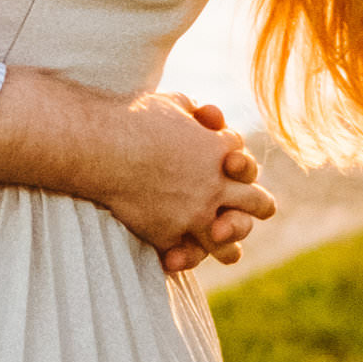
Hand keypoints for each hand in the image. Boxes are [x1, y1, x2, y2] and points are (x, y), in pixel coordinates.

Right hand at [104, 95, 275, 273]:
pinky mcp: (172, 235)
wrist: (103, 147)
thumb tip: (201, 114)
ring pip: (231, 241)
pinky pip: (186, 255)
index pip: (246, 165)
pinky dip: (180, 257)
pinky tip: (173, 258)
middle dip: (255, 206)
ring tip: (218, 240)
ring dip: (229, 241)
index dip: (235, 165)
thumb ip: (193, 112)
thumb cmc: (135, 119)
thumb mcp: (174, 104)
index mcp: (223, 152)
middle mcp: (218, 187)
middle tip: (246, 210)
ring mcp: (197, 215)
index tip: (223, 165)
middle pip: (259, 204)